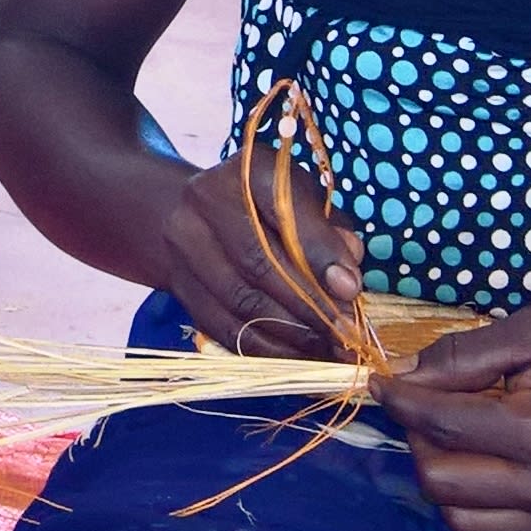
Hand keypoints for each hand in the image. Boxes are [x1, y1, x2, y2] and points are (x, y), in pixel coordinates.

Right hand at [155, 145, 363, 359]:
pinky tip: (300, 358)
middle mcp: (205, 202)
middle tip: (348, 334)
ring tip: (331, 352)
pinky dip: (267, 351)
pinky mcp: (179, 289)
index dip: (319, 251)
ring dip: (292, 335)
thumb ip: (329, 231)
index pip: (283, 209)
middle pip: (258, 264)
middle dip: (311, 306)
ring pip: (241, 303)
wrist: (184, 212)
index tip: (351, 288)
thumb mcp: (303, 199)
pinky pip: (225, 330)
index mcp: (247, 172)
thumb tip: (348, 275)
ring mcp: (184, 247)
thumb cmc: (263, 206)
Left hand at [378, 306, 530, 530]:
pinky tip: (488, 458)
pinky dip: (476, 498)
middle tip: (428, 404)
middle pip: (439, 483)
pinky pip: (495, 529)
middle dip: (418, 440)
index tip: (382, 382)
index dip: (400, 400)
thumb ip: (463, 356)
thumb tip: (403, 377)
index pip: (441, 425)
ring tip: (456, 434)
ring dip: (442, 475)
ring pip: (460, 518)